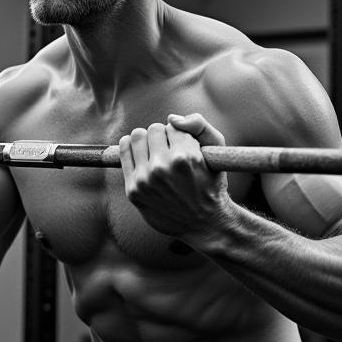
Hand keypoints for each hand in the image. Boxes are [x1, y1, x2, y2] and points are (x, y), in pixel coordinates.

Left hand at [118, 113, 228, 238]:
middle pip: (153, 129)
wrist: (203, 223)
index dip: (179, 135)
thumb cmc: (211, 184)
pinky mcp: (133, 189)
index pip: (172, 126)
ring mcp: (145, 180)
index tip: (183, 147)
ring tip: (155, 152)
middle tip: (169, 151)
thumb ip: (199, 125)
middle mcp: (162, 167)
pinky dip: (131, 147)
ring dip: (146, 141)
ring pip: (136, 136)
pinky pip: (124, 152)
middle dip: (162, 137)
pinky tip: (141, 154)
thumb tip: (171, 119)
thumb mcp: (218, 150)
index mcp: (184, 157)